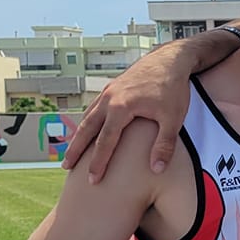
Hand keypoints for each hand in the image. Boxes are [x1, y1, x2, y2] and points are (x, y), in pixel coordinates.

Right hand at [62, 45, 203, 181]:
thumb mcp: (173, 119)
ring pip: (87, 117)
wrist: (170, 60)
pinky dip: (87, 122)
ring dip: (78, 135)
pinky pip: (94, 108)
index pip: (105, 141)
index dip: (98, 162)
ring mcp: (108, 92)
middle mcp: (109, 99)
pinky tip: (85, 131)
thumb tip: (156, 170)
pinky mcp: (111, 88)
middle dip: (76, 149)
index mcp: (121, 107)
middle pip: (87, 129)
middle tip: (66, 167)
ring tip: (70, 153)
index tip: (93, 179)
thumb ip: (164, 145)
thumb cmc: (173, 89)